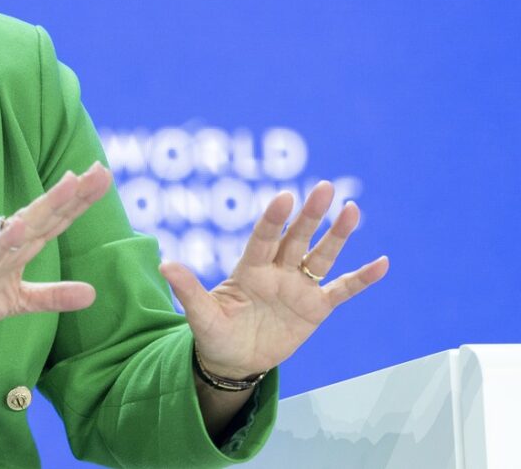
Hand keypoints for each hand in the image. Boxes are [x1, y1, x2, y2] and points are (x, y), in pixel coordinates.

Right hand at [0, 162, 110, 349]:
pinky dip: (5, 239)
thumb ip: (53, 295)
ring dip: (47, 203)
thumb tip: (93, 294)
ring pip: (24, 223)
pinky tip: (20, 226)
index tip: (103, 176)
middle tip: (101, 170)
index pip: (56, 218)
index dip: (80, 199)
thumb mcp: (20, 300)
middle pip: (47, 213)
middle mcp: (8, 239)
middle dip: (74, 192)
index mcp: (21, 245)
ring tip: (71, 182)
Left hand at [159, 180, 388, 379]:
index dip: (273, 219)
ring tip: (352, 210)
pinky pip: (342, 290)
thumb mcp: (201, 316)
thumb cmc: (214, 333)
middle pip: (296, 239)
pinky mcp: (316, 308)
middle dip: (309, 215)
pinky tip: (382, 262)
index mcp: (249, 270)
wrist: (234, 361)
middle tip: (324, 187)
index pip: (263, 239)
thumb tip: (165, 265)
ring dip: (337, 235)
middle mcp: (276, 272)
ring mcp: (298, 288)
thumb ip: (188, 290)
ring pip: (321, 256)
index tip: (284, 197)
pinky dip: (361, 279)